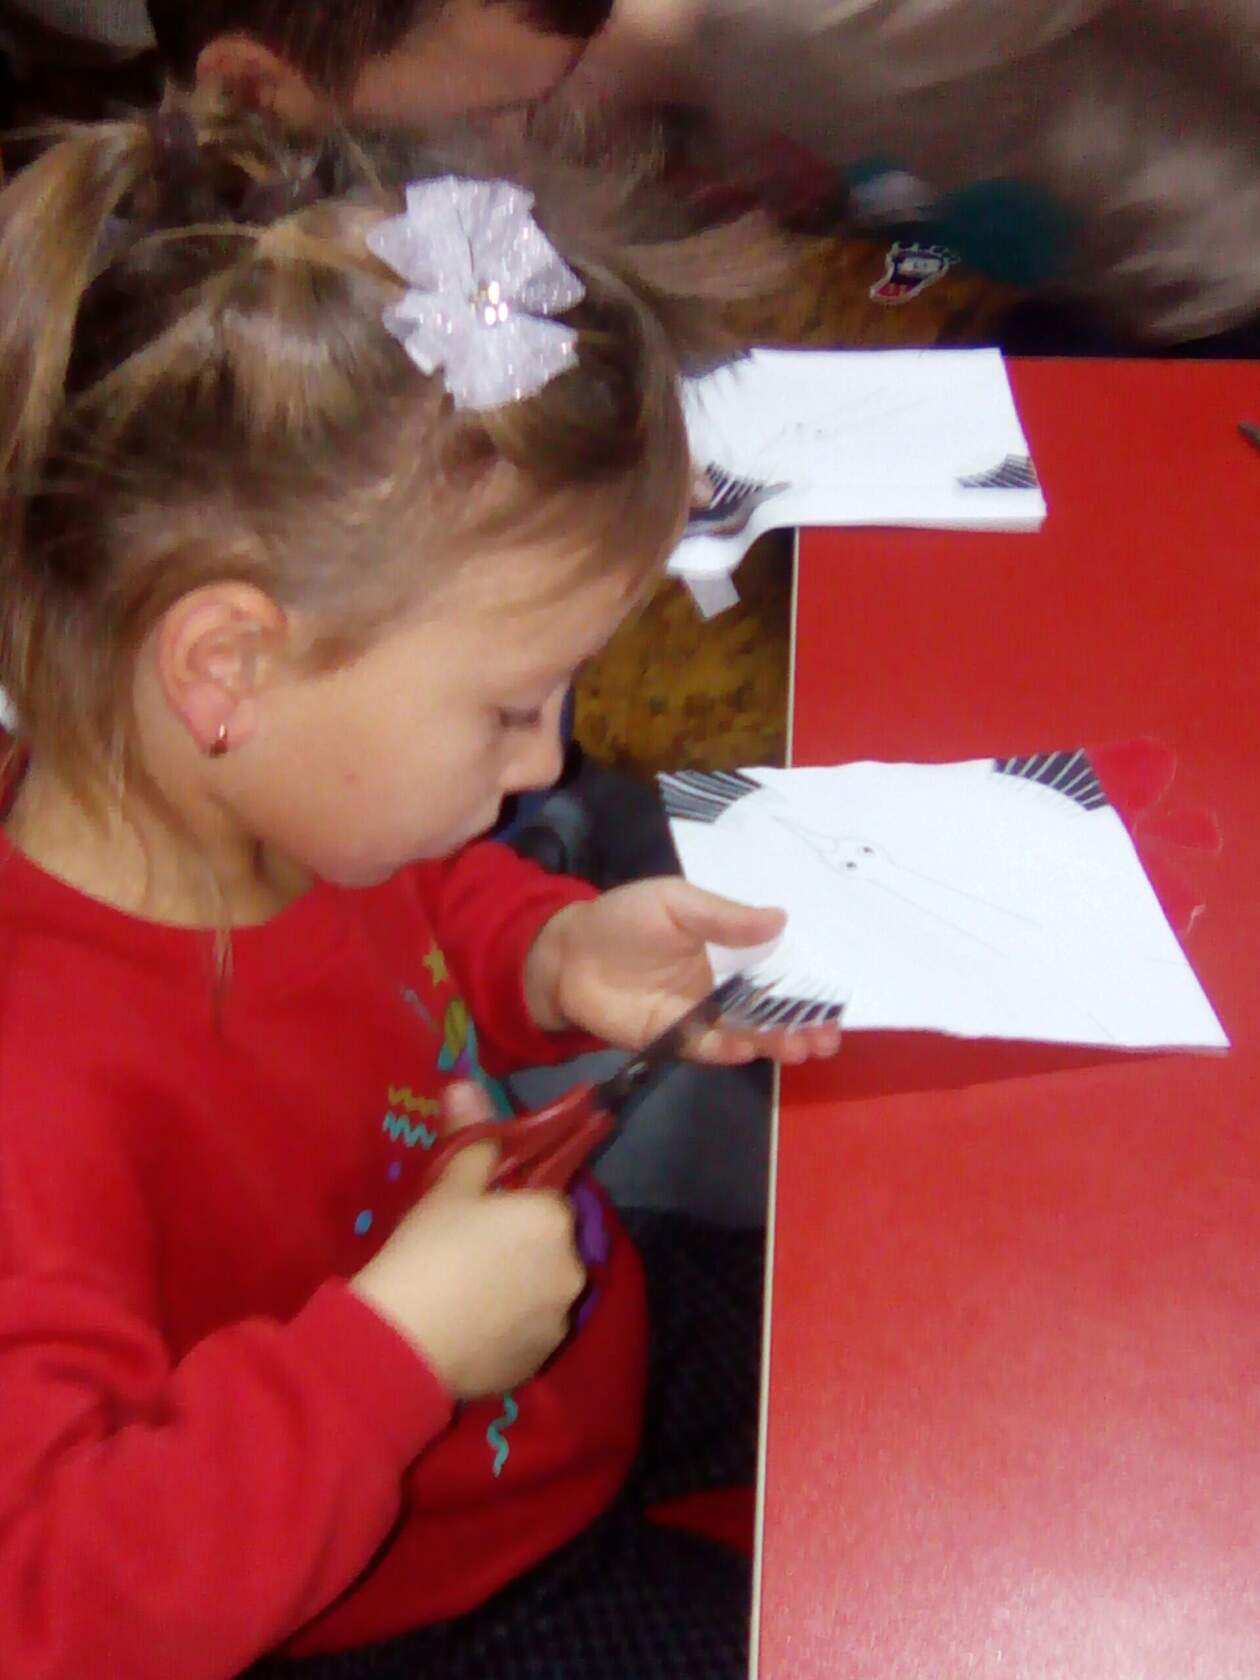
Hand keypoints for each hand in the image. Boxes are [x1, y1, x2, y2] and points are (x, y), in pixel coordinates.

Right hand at [349, 1083, 584, 1398]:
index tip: (482, 1215)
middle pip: (550, 1248)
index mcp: (552, 1219)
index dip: (516, 1206)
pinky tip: (469, 1329)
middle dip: (521, 1248)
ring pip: (542, 1293)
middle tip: (469, 1254)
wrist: (402, 1341)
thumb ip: (472, 1139)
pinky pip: (529, 1333)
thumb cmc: (427, 1251)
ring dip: (519, 1290)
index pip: (549, 1202)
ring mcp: (558, 1320)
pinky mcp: (538, 1361)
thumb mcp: (447, 1188)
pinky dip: (508, 1328)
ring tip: (467, 1295)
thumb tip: (467, 1085)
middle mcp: (571, 1268)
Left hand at [523, 877, 841, 1065]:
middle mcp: (726, 984)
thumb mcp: (675, 902)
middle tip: (831, 1033)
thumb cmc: (624, 919)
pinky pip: (712, 1046)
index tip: (840, 990)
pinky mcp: (678, 1039)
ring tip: (805, 1045)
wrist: (568, 954)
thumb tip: (780, 919)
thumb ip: (723, 916)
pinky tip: (752, 1046)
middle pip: (774, 1005)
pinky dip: (732, 1048)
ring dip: (779, 1040)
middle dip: (806, 1020)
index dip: (810, 978)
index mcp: (731, 946)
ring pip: (751, 1031)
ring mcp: (704, 1015)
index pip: (780, 964)